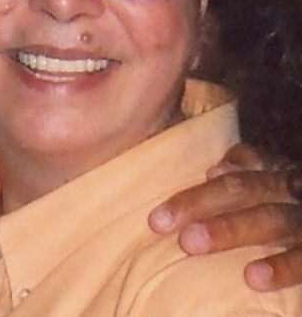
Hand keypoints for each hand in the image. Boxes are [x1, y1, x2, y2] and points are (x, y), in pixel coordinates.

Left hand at [148, 143, 301, 290]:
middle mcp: (293, 190)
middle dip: (202, 207)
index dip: (194, 196)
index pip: (231, 181)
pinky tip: (254, 277)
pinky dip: (283, 266)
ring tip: (192, 243)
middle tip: (163, 226)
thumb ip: (255, 168)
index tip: (156, 218)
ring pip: (270, 219)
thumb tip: (215, 168)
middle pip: (244, 192)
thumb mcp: (284, 177)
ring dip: (230, 230)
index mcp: (280, 175)